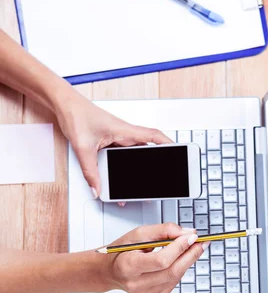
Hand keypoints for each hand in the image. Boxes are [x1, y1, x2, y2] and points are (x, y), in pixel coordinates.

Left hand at [55, 93, 170, 198]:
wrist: (64, 104)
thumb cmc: (76, 114)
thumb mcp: (83, 147)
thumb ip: (90, 171)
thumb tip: (96, 188)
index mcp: (124, 130)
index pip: (154, 136)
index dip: (168, 144)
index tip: (179, 151)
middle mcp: (123, 133)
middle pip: (145, 149)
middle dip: (154, 163)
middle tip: (160, 176)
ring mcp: (116, 136)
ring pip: (132, 154)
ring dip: (136, 166)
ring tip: (138, 183)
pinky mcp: (109, 139)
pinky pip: (121, 154)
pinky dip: (123, 165)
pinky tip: (119, 176)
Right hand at [106, 223, 206, 292]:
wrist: (110, 270)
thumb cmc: (122, 251)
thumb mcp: (138, 234)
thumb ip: (163, 230)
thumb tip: (186, 233)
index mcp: (128, 266)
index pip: (161, 260)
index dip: (179, 248)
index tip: (191, 237)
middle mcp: (136, 284)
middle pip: (172, 272)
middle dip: (190, 255)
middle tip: (201, 243)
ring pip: (175, 278)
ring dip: (187, 262)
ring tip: (191, 249)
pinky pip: (173, 285)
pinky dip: (179, 271)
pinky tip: (178, 262)